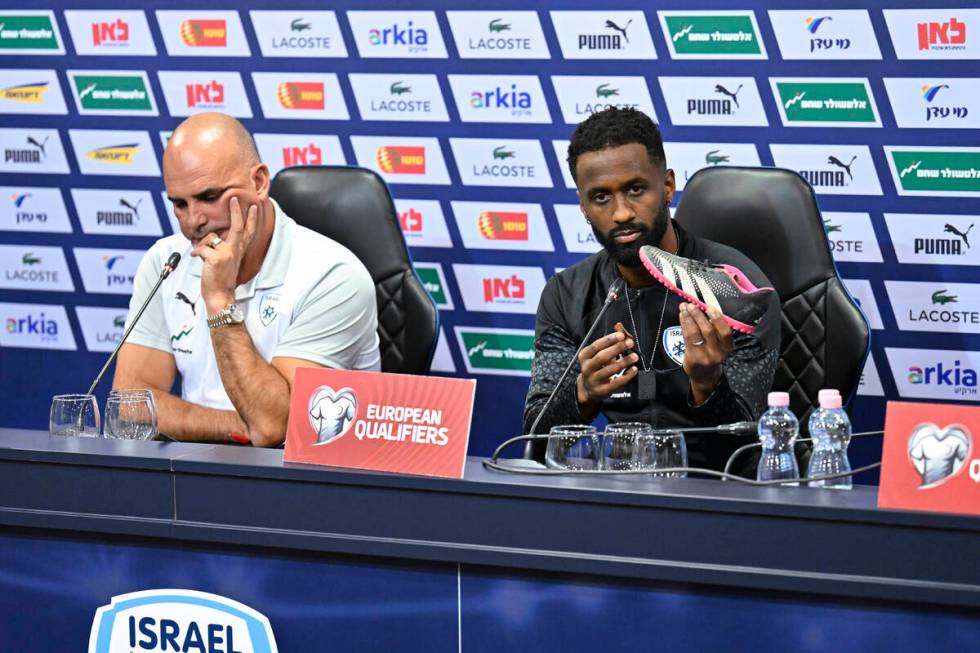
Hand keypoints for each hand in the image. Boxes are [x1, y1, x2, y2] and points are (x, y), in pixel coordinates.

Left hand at [192, 196, 258, 313]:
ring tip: (200, 252)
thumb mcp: (223, 261)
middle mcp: (235, 250)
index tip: (253, 206)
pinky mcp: (216, 258)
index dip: (251, 219)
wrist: (220, 295)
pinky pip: (200, 248)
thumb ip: (219, 248)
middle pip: (238, 227)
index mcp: (238, 251)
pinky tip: (195, 257)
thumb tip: (208, 238)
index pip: (248, 232)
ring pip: (211, 237)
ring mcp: (227, 253)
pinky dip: (195, 252)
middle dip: (236, 211)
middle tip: (234, 198)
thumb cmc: (220, 279)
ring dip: (201, 244)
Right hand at [576, 331, 637, 415]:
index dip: (609, 340)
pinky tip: (634, 369)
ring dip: (623, 362)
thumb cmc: (596, 367)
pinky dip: (626, 376)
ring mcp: (593, 380)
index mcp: (584, 356)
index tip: (621, 335)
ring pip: (609, 370)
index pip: (596, 346)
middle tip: (630, 343)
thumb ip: (610, 340)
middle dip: (617, 349)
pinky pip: (616, 383)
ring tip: (634, 356)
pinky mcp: (602, 390)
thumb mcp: (599, 353)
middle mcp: (587, 368)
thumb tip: (619, 327)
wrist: (588, 388)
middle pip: (602, 357)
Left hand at [679, 302, 732, 402]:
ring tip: (684, 308)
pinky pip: (687, 338)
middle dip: (698, 316)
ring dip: (689, 318)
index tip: (710, 307)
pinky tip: (682, 317)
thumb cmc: (711, 355)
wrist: (704, 376)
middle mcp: (717, 353)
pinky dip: (684, 325)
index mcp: (727, 348)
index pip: (725, 332)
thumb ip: (715, 330)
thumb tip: (705, 309)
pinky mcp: (692, 358)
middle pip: (708, 331)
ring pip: (695, 334)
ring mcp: (704, 356)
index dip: (718, 319)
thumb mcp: (719, 345)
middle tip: (691, 305)